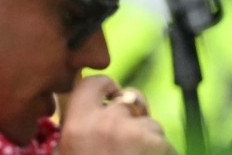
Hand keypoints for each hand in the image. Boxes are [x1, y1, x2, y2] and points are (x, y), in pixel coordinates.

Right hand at [57, 76, 174, 154]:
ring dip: (146, 138)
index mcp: (77, 128)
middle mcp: (105, 124)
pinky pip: (163, 140)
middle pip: (129, 98)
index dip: (104, 86)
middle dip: (133, 112)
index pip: (92, 83)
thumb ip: (75, 129)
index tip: (110, 95)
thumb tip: (77, 106)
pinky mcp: (159, 143)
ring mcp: (135, 132)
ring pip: (149, 123)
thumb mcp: (68, 152)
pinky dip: (160, 151)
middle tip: (127, 139)